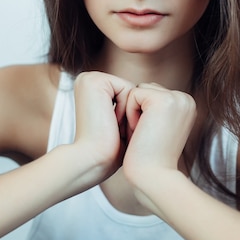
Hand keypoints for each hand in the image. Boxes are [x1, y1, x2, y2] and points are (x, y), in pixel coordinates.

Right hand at [72, 71, 133, 187]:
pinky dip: (126, 109)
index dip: (131, 115)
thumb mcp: (120, 124)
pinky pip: (130, 90)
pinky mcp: (96, 82)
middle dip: (131, 113)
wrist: (94, 160)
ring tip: (114, 129)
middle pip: (131, 91)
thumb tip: (150, 97)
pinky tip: (112, 123)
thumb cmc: (109, 151)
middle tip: (118, 132)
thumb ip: (127, 106)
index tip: (118, 133)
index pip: (128, 94)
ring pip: (132, 91)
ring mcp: (90, 78)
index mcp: (91, 88)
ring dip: (129, 113)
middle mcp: (88, 80)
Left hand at [122, 83, 196, 209]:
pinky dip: (129, 114)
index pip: (151, 94)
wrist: (155, 178)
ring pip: (138, 91)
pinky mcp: (163, 100)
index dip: (142, 114)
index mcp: (186, 105)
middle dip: (137, 111)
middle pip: (145, 89)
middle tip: (145, 136)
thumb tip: (140, 96)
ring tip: (142, 134)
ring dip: (132, 112)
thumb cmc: (150, 159)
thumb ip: (155, 110)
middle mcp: (185, 99)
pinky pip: (133, 94)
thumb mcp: (158, 129)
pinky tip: (138, 132)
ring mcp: (176, 98)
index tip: (149, 136)